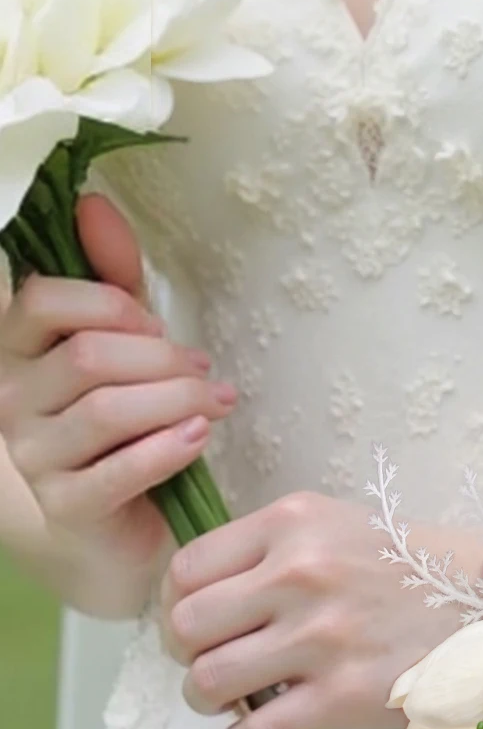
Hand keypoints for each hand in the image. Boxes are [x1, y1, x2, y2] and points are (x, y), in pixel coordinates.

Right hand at [0, 193, 235, 581]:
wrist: (124, 524)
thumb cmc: (127, 420)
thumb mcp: (125, 338)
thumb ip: (113, 275)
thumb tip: (93, 204)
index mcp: (19, 352)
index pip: (41, 303)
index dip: (107, 302)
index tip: (153, 321)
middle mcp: (12, 403)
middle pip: (88, 357)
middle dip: (161, 357)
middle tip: (202, 370)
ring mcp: (33, 459)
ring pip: (107, 409)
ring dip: (177, 400)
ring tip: (216, 402)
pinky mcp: (66, 508)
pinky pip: (118, 470)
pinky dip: (167, 448)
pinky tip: (199, 437)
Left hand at [159, 489, 482, 728]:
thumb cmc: (415, 565)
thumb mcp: (340, 525)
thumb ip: (275, 549)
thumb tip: (204, 594)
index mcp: (296, 521)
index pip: (188, 567)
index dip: (174, 602)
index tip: (190, 620)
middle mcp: (300, 572)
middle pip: (186, 625)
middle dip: (185, 652)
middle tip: (208, 660)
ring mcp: (321, 637)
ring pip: (208, 682)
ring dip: (208, 700)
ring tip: (232, 699)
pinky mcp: (342, 697)